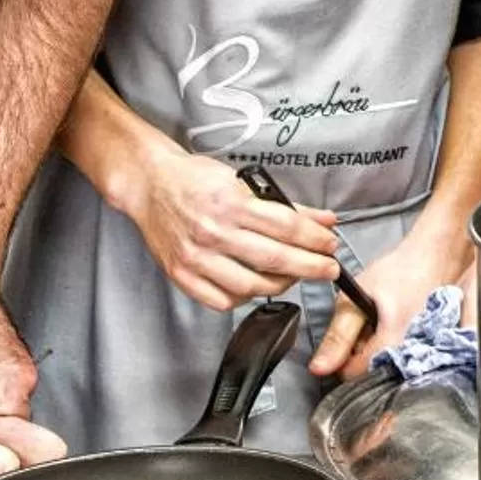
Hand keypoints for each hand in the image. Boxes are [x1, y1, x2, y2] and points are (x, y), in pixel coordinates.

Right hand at [120, 147, 340, 311]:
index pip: (287, 227)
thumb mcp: (242, 180)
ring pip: (251, 286)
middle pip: (275, 259)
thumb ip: (285, 204)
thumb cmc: (195, 179)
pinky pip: (222, 300)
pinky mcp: (181, 275)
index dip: (316, 239)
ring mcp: (196, 257)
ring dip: (281, 284)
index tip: (331, 245)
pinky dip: (245, 298)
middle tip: (328, 269)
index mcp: (231, 203)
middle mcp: (213, 232)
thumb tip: (324, 220)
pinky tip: (256, 286)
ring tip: (294, 276)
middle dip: (311, 267)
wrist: (149, 184)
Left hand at [307, 226, 469, 379]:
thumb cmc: (400, 272)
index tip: (347, 336)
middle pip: (372, 373)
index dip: (342, 358)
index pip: (354, 375)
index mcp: (392, 346)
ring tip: (384, 322)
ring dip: (379, 348)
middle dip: (363, 353)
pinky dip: (396, 345)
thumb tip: (319, 368)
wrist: (435, 257)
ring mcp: (425, 355)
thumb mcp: (356, 299)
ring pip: (387, 366)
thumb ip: (338, 337)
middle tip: (367, 325)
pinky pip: (405, 359)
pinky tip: (397, 326)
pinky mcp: (432, 350)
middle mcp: (413, 358)